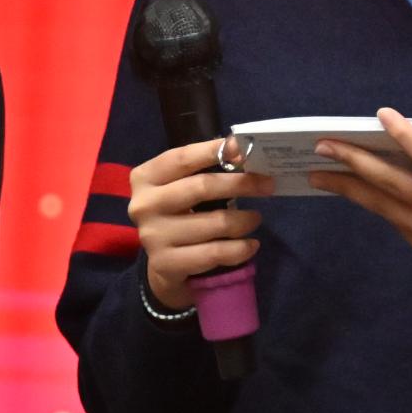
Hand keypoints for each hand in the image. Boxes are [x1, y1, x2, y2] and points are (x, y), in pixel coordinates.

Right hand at [127, 138, 276, 311]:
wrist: (163, 265)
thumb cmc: (178, 216)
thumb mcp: (179, 188)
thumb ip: (201, 170)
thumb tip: (240, 153)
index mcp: (145, 178)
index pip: (181, 158)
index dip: (212, 150)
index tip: (241, 147)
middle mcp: (144, 205)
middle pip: (201, 187)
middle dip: (240, 183)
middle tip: (267, 185)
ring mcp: (154, 236)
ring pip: (215, 223)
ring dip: (244, 220)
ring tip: (255, 219)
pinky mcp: (168, 264)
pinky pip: (215, 253)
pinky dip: (240, 248)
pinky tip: (250, 245)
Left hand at [307, 109, 411, 293]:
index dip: (404, 135)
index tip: (381, 115)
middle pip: (395, 183)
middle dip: (355, 162)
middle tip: (322, 145)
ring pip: (385, 206)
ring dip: (349, 188)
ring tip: (319, 172)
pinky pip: (395, 221)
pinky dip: (371, 203)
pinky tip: (349, 188)